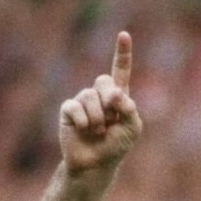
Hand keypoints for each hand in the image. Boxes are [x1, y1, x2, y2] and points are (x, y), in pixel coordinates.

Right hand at [56, 32, 142, 175]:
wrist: (95, 165)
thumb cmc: (116, 146)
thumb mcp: (132, 128)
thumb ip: (129, 108)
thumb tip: (116, 93)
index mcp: (118, 96)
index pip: (120, 70)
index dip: (122, 52)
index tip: (124, 35)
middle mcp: (99, 95)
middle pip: (103, 80)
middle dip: (109, 99)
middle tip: (110, 119)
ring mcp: (82, 101)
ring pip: (89, 96)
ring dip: (97, 118)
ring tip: (98, 132)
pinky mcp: (68, 110)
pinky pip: (74, 106)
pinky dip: (83, 120)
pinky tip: (85, 130)